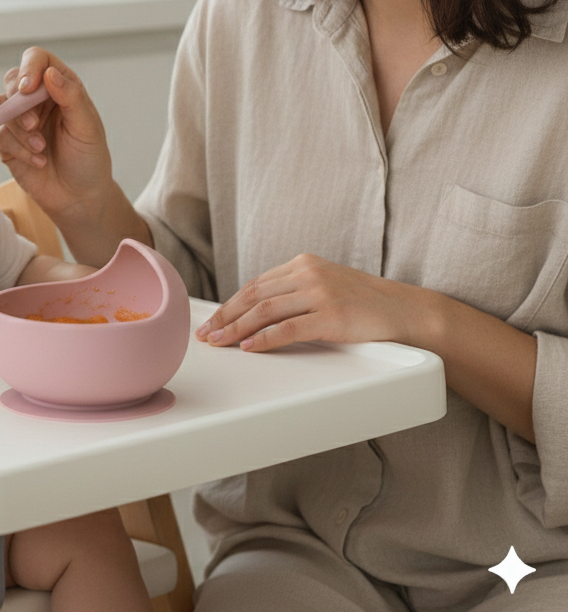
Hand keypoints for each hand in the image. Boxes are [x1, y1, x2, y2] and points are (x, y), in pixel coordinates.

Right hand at [0, 48, 113, 219]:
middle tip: (34, 125)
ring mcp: (21, 121)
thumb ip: (71, 96)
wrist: (79, 197)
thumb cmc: (89, 159)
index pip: (37, 59)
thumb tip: (49, 72)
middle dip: (19, 102)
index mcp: (61, 87)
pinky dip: (19, 149)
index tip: (29, 89)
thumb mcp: (87, 127)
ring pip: (2, 107)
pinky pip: (1, 135)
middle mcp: (38, 100)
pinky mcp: (9, 143)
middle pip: (13, 80)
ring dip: (20, 130)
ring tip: (42, 148)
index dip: (29, 67)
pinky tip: (39, 161)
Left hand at [195, 254, 423, 351]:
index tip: (213, 320)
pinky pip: (288, 328)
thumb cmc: (364, 303)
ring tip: (220, 343)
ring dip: (237, 328)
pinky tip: (249, 347)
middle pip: (254, 296)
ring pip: (265, 311)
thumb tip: (256, 311)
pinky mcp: (331, 316)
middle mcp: (308, 274)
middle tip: (206, 334)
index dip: (230, 304)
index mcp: (303, 264)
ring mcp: (320, 293)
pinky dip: (264, 338)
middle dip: (226, 316)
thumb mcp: (325, 286)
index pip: (256, 284)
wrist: (404, 310)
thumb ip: (294, 292)